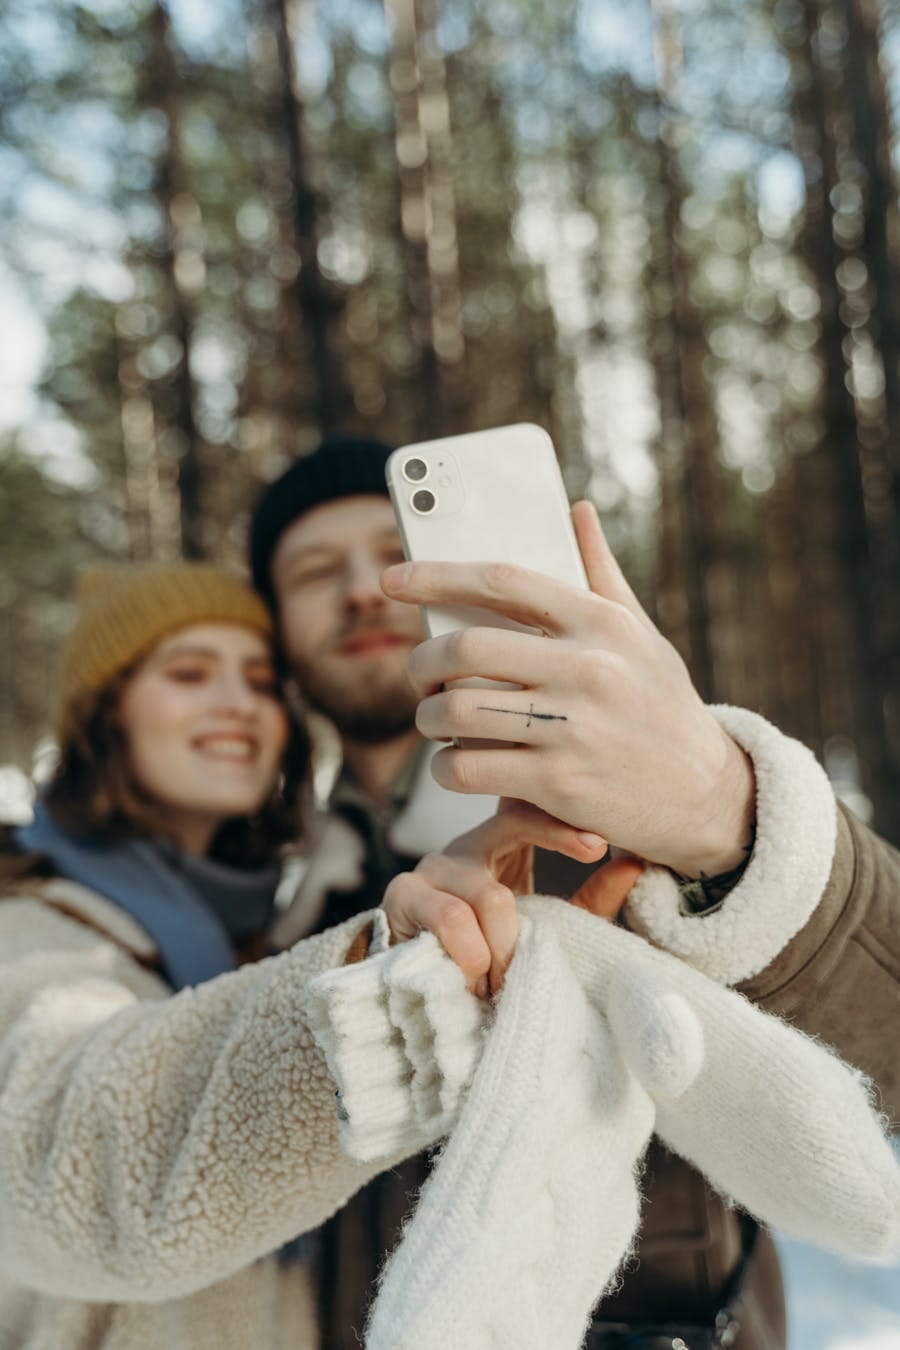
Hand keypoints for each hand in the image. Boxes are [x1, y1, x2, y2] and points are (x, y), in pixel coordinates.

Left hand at [382, 501, 754, 876]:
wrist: (708, 797)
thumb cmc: (664, 708)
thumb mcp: (643, 636)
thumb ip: (602, 574)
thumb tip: (576, 509)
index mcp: (602, 623)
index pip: (502, 581)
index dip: (436, 575)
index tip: (393, 580)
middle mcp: (588, 668)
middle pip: (465, 647)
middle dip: (421, 662)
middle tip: (418, 676)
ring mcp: (572, 728)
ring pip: (457, 710)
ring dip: (428, 718)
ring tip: (434, 720)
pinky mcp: (559, 783)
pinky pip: (469, 768)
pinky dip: (446, 767)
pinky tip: (455, 764)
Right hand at [382, 800, 607, 996]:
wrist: (429, 996)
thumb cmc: (495, 955)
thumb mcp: (552, 925)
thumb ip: (593, 898)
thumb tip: (636, 864)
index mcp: (499, 843)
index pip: (533, 807)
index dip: (564, 822)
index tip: (600, 847)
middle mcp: (466, 845)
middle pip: (511, 823)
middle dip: (550, 857)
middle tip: (557, 928)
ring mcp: (431, 867)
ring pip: (487, 891)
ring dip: (506, 944)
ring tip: (508, 980)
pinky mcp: (402, 895)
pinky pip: (448, 915)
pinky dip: (471, 953)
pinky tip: (475, 981)